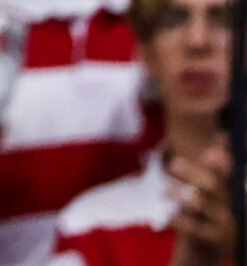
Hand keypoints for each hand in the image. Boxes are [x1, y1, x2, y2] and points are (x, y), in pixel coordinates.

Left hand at [170, 141, 235, 265]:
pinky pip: (195, 227)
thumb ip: (210, 173)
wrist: (202, 260)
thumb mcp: (205, 198)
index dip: (220, 162)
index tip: (214, 147)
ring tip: (163, 190)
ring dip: (181, 194)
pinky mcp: (214, 241)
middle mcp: (230, 209)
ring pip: (203, 204)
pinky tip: (165, 218)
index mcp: (227, 197)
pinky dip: (178, 219)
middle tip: (172, 163)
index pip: (224, 176)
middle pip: (214, 186)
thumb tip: (220, 140)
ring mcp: (224, 226)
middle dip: (194, 172)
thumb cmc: (201, 223)